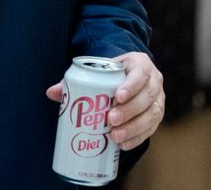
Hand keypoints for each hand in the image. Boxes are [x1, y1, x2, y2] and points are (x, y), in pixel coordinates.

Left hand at [45, 52, 162, 150]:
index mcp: (141, 64)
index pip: (140, 73)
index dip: (131, 85)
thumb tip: (51, 93)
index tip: (117, 97)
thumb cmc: (111, 74)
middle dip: (129, 110)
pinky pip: (151, 129)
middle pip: (146, 97)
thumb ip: (76, 80)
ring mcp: (159, 99)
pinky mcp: (157, 116)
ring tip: (115, 136)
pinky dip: (137, 138)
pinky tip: (123, 145)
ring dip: (134, 128)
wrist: (128, 76)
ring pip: (151, 114)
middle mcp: (154, 81)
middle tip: (110, 120)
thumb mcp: (99, 70)